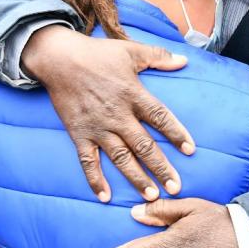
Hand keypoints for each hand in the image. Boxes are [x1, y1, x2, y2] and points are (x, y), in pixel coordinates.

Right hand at [22, 25, 193, 201]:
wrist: (58, 59)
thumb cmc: (96, 54)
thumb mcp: (130, 50)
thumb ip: (158, 56)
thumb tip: (184, 60)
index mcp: (132, 94)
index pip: (159, 117)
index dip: (176, 133)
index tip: (190, 150)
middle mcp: (117, 114)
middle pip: (143, 145)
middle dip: (160, 168)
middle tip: (175, 187)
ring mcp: (97, 127)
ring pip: (120, 158)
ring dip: (136, 178)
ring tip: (150, 196)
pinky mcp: (79, 134)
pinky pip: (88, 161)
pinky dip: (95, 180)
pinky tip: (105, 197)